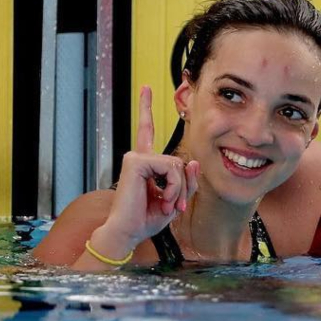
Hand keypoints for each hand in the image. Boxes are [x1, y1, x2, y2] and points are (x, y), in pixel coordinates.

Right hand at [99, 86, 199, 248]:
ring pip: (176, 165)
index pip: (146, 131)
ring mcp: (135, 157)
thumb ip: (186, 181)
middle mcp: (139, 157)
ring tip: (166, 205)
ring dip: (178, 189)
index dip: (146, 109)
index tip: (145, 88)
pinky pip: (170, 168)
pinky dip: (173, 187)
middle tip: (174, 207)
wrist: (128, 232)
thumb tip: (191, 161)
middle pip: (178, 161)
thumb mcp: (175, 200)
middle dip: (183, 186)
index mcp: (145, 164)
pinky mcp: (136, 161)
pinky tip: (162, 198)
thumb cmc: (146, 218)